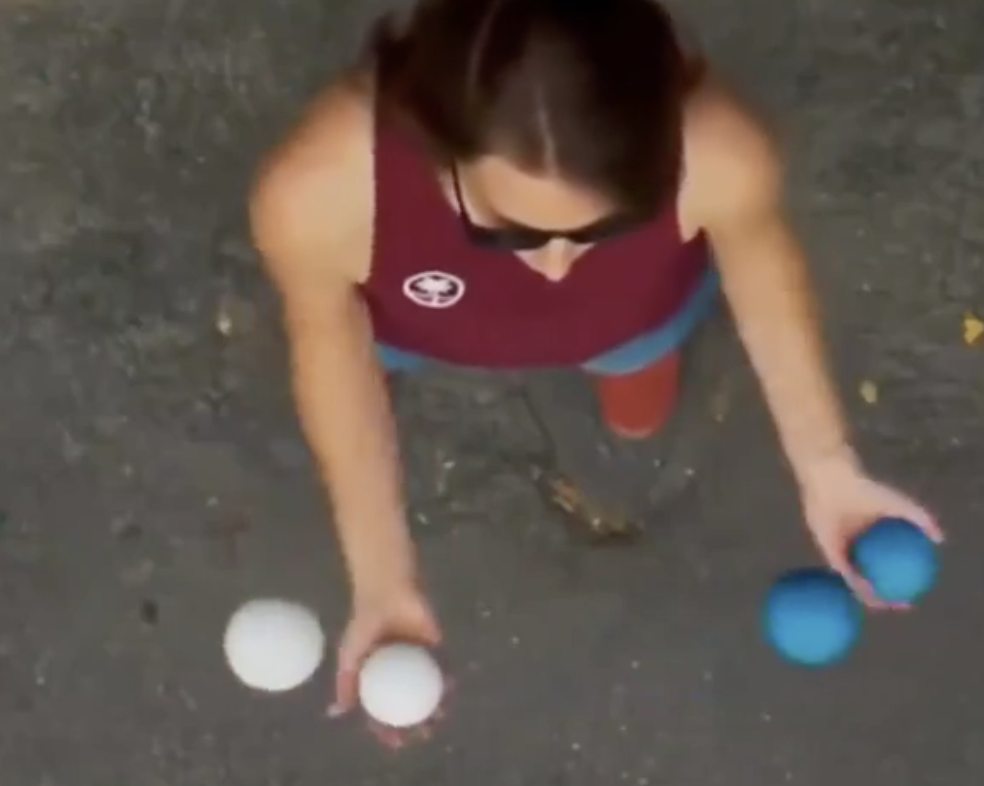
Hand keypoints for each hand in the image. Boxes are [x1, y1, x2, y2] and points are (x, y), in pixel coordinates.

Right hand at [328, 582, 444, 747]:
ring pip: (428, 690)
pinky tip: (449, 694)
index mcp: (378, 674)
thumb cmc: (364, 623)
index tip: (395, 742)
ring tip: (437, 720)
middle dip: (415, 724)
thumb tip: (338, 713)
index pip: (384, 708)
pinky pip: (442, 667)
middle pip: (410, 703)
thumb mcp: (348, 655)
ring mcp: (418, 658)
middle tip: (421, 736)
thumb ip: (345, 682)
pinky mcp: (434, 645)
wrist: (385, 593)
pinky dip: (447, 681)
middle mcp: (399, 669)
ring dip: (434, 707)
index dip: (388, 727)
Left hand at [798, 454, 943, 607]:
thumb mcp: (897, 504)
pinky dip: (853, 582)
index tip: (913, 592)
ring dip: (867, 593)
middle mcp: (855, 546)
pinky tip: (865, 592)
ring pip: (856, 577)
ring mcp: (841, 549)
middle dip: (883, 592)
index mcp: (870, 538)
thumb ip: (919, 518)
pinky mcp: (827, 549)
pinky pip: (842, 570)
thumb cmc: (865, 490)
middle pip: (871, 575)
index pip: (886, 565)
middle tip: (900, 604)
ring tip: (882, 605)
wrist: (835, 484)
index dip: (899, 580)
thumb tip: (939, 539)